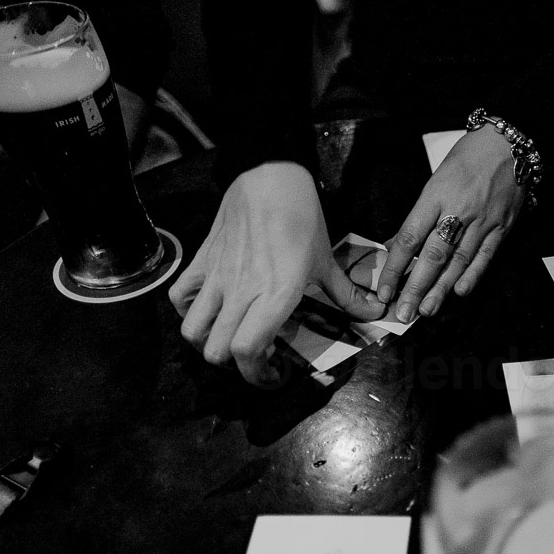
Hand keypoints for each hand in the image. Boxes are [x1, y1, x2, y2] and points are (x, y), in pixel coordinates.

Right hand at [169, 162, 383, 385]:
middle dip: (236, 367)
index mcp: (274, 297)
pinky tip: (208, 311)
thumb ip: (347, 295)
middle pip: (217, 351)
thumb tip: (375, 312)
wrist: (270, 178)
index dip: (256, 375)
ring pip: (192, 330)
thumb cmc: (303, 220)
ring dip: (208, 344)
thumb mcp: (327, 261)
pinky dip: (187, 312)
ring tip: (228, 339)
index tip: (274, 374)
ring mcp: (216, 278)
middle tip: (256, 358)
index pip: (247, 352)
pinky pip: (179, 297)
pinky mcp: (201, 262)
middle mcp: (240, 293)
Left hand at [377, 125, 526, 321]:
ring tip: (427, 310)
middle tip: (404, 313)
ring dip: (441, 288)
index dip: (395, 267)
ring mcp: (482, 221)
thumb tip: (398, 245)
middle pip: (433, 255)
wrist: (508, 144)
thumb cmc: (467, 159)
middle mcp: (458, 210)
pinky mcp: (502, 227)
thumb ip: (419, 215)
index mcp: (435, 196)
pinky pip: (485, 255)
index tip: (384, 290)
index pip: (410, 237)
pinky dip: (473, 275)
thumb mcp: (435, 180)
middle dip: (416, 287)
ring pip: (458, 260)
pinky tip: (460, 292)